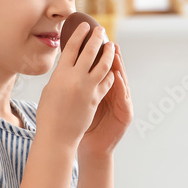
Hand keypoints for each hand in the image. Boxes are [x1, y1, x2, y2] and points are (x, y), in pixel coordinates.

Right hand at [37, 23, 116, 149]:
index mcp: (60, 74)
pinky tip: (112, 69)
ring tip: (111, 46)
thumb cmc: (48, 114)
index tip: (84, 25)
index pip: (72, 47)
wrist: (57, 135)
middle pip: (90, 51)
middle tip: (101, 30)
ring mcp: (88, 88)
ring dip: (108, 53)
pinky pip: (106, 82)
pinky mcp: (96, 99)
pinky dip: (110, 73)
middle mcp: (75, 78)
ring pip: (103, 64)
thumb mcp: (50, 89)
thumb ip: (60, 76)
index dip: (79, 34)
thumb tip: (68, 66)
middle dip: (96, 37)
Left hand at [79, 41, 132, 157]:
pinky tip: (117, 76)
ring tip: (114, 51)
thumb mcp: (77, 102)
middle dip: (108, 54)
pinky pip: (124, 98)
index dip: (96, 55)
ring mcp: (120, 104)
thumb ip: (75, 87)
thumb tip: (62, 70)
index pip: (99, 69)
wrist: (92, 148)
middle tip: (105, 39)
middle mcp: (112, 94)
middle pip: (111, 71)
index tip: (90, 40)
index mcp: (98, 90)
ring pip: (120, 80)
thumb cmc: (81, 126)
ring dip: (118, 66)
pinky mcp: (125, 114)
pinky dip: (121, 86)